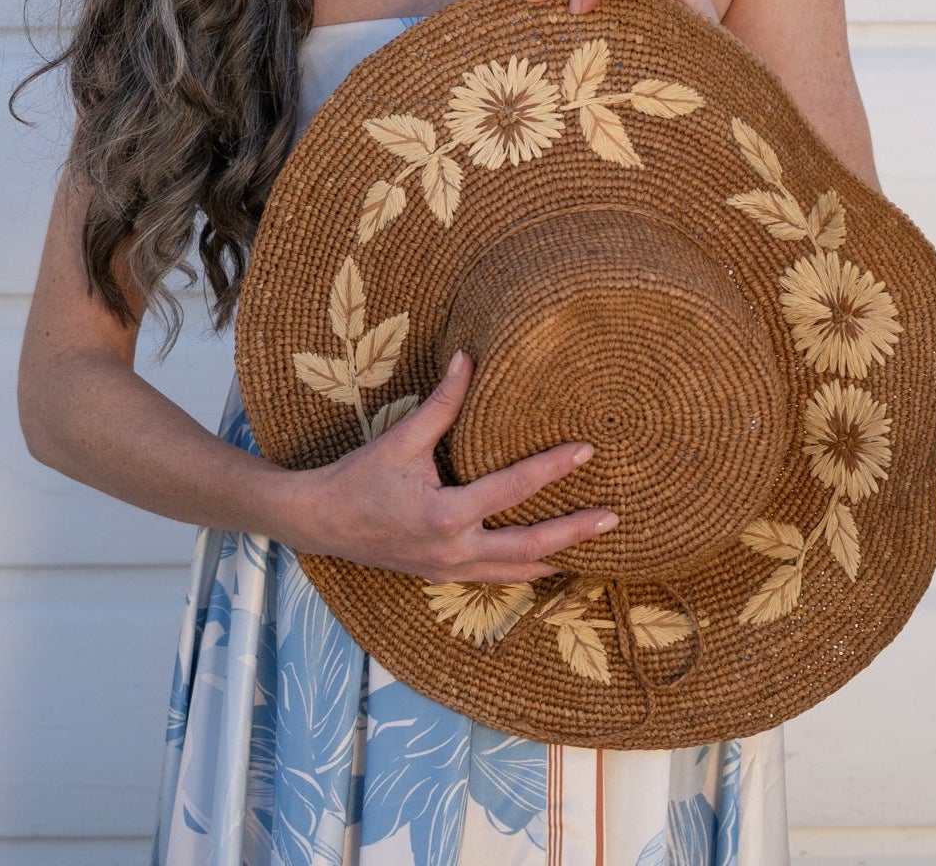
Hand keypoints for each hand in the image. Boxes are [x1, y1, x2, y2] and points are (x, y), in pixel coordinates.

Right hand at [289, 349, 618, 582]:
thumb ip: (443, 403)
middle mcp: (453, 550)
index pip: (514, 489)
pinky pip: (496, 578)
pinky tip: (547, 559)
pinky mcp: (443, 576)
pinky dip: (526, 569)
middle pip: (530, 546)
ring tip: (593, 546)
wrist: (321, 522)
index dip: (553, 468)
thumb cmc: (360, 477)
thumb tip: (469, 358)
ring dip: (556, 556)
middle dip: (574, 532)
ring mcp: (450, 571)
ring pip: (516, 572)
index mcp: (445, 514)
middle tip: (613, 518)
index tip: (587, 451)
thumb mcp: (402, 438)